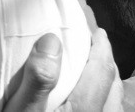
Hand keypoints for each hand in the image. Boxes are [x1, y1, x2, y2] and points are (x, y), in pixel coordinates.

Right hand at [3, 29, 119, 110]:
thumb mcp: (23, 107)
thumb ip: (39, 77)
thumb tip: (51, 39)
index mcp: (83, 105)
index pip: (101, 69)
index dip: (101, 47)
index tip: (96, 31)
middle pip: (111, 85)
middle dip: (105, 62)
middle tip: (95, 45)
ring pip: (111, 102)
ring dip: (104, 81)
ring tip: (92, 68)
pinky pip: (103, 111)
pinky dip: (100, 98)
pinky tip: (83, 96)